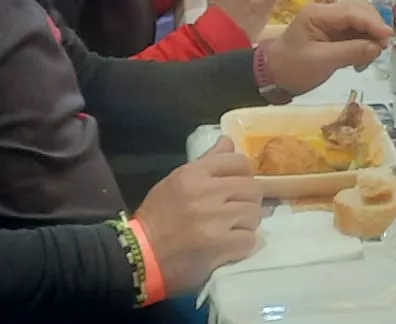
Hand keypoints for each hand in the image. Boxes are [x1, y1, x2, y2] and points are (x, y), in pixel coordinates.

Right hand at [134, 136, 264, 295]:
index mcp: (193, 174)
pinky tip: (228, 247)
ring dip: (246, 224)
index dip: (243, 175)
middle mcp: (205, 192)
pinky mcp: (219, 245)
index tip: (236, 187)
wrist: (141, 255)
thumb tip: (229, 141)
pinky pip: (249, 239)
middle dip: (247, 201)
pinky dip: (242, 245)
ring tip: (230, 230)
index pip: (239, 162)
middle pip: (252, 189)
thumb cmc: (158, 217)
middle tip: (234, 212)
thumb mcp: (177, 181)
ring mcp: (214, 219)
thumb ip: (207, 162)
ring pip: (254, 214)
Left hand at [262, 0, 393, 94]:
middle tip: (380, 49)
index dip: (373, 23)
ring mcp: (330, 21)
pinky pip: (356, 31)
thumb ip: (351, 51)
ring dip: (371, 35)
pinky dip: (365, 42)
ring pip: (361, 20)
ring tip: (371, 56)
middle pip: (360, 10)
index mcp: (318, 14)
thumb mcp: (322, 61)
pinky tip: (363, 58)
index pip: (353, 12)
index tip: (388, 37)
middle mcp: (326, 12)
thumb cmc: (294, 68)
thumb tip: (378, 47)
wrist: (274, 76)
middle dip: (374, 27)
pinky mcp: (334, 32)